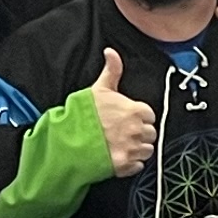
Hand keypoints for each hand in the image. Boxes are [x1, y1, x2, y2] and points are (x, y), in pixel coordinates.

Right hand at [88, 49, 159, 175]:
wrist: (67, 140)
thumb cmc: (83, 114)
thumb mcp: (98, 88)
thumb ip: (111, 70)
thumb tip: (111, 52)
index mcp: (135, 111)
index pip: (149, 115)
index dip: (138, 116)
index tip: (127, 118)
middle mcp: (137, 130)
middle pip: (150, 133)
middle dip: (139, 132)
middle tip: (123, 132)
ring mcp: (132, 149)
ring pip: (147, 150)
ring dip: (137, 148)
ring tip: (120, 144)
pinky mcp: (125, 165)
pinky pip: (138, 165)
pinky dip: (131, 163)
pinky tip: (118, 155)